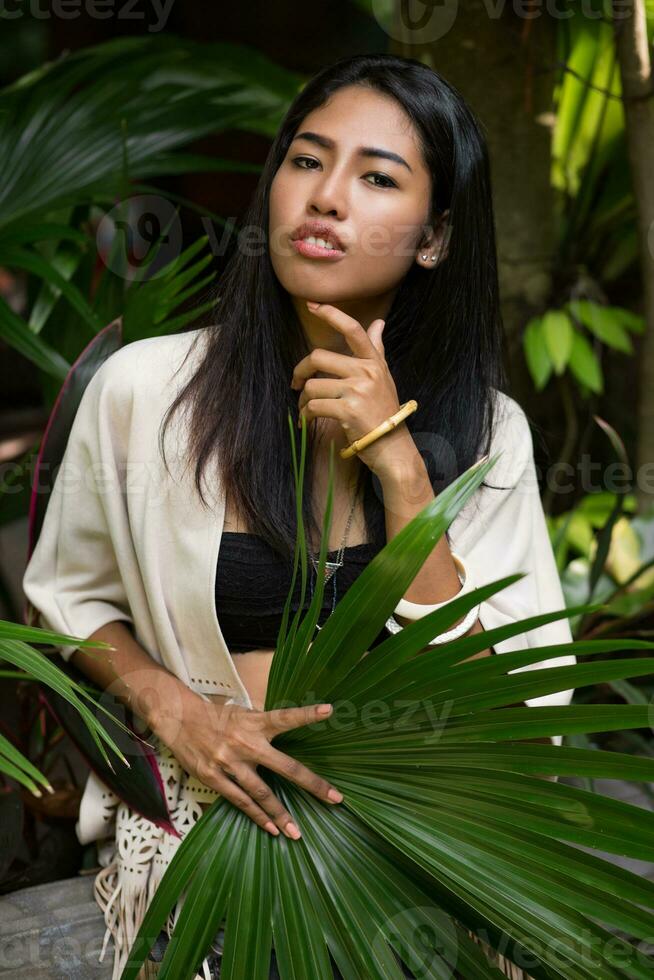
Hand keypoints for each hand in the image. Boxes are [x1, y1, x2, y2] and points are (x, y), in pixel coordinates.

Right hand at [152, 689, 342, 839]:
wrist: (178, 718)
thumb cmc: (216, 716)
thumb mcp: (243, 713)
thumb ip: (263, 726)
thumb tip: (286, 731)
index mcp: (255, 722)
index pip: (285, 717)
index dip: (306, 714)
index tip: (328, 710)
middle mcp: (245, 743)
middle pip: (285, 766)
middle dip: (312, 784)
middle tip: (335, 798)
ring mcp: (229, 762)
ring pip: (262, 793)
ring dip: (281, 815)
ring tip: (297, 832)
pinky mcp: (213, 777)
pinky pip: (240, 801)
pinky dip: (256, 816)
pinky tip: (271, 828)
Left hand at [290, 302, 414, 474]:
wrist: (392, 447)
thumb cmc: (385, 412)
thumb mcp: (383, 377)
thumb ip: (376, 349)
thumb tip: (378, 322)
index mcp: (374, 362)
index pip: (353, 330)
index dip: (331, 314)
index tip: (312, 305)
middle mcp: (366, 372)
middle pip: (318, 357)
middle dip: (301, 370)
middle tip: (297, 384)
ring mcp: (357, 391)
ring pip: (313, 385)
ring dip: (303, 400)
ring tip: (306, 409)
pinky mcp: (347, 410)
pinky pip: (313, 406)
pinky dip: (305, 416)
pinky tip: (307, 422)